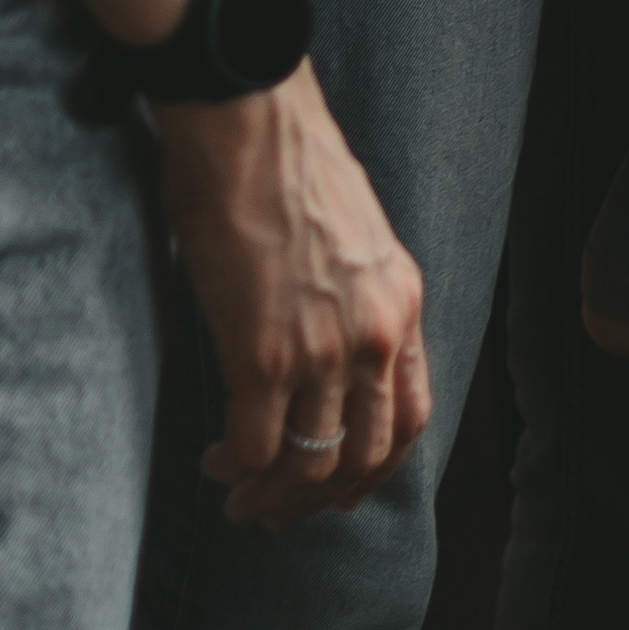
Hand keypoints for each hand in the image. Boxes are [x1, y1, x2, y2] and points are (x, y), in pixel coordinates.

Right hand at [159, 65, 430, 529]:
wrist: (250, 120)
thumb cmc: (288, 160)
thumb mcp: (354, 234)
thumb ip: (354, 293)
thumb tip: (324, 340)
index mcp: (401, 300)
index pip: (412, 415)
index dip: (378, 466)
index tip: (343, 487)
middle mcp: (374, 332)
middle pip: (366, 455)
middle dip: (322, 497)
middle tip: (280, 509)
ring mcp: (321, 349)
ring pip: (311, 463)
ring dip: (274, 496)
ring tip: (240, 501)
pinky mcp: (262, 355)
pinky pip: (256, 447)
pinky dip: (236, 468)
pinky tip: (216, 463)